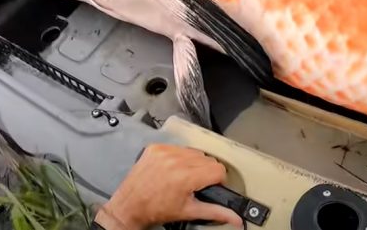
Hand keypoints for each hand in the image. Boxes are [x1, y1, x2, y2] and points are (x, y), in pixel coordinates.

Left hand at [95, 144, 242, 229]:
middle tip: (195, 185)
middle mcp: (176, 160)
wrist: (130, 206)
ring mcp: (164, 152)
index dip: (218, 180)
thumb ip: (216, 212)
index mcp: (186, 176)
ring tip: (183, 177)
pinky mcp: (155, 148)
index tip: (211, 186)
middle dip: (205, 172)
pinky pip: (178, 147)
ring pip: (194, 152)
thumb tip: (236, 218)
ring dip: (193, 163)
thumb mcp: (189, 212)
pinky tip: (172, 169)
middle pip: (207, 159)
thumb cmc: (157, 210)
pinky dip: (178, 157)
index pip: (218, 169)